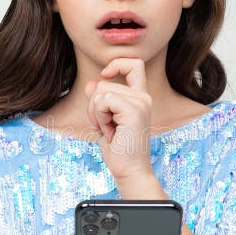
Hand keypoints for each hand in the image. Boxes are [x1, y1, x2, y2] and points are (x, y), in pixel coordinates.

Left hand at [84, 57, 154, 181]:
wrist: (129, 170)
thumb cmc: (119, 150)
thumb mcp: (104, 120)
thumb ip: (99, 101)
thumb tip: (91, 83)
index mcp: (140, 98)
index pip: (135, 64)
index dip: (117, 64)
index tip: (105, 74)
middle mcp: (143, 97)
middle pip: (104, 83)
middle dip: (94, 105)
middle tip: (106, 126)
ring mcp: (141, 102)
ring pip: (101, 91)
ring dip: (97, 113)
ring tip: (110, 130)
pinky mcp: (134, 110)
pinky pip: (103, 100)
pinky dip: (99, 117)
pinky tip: (110, 131)